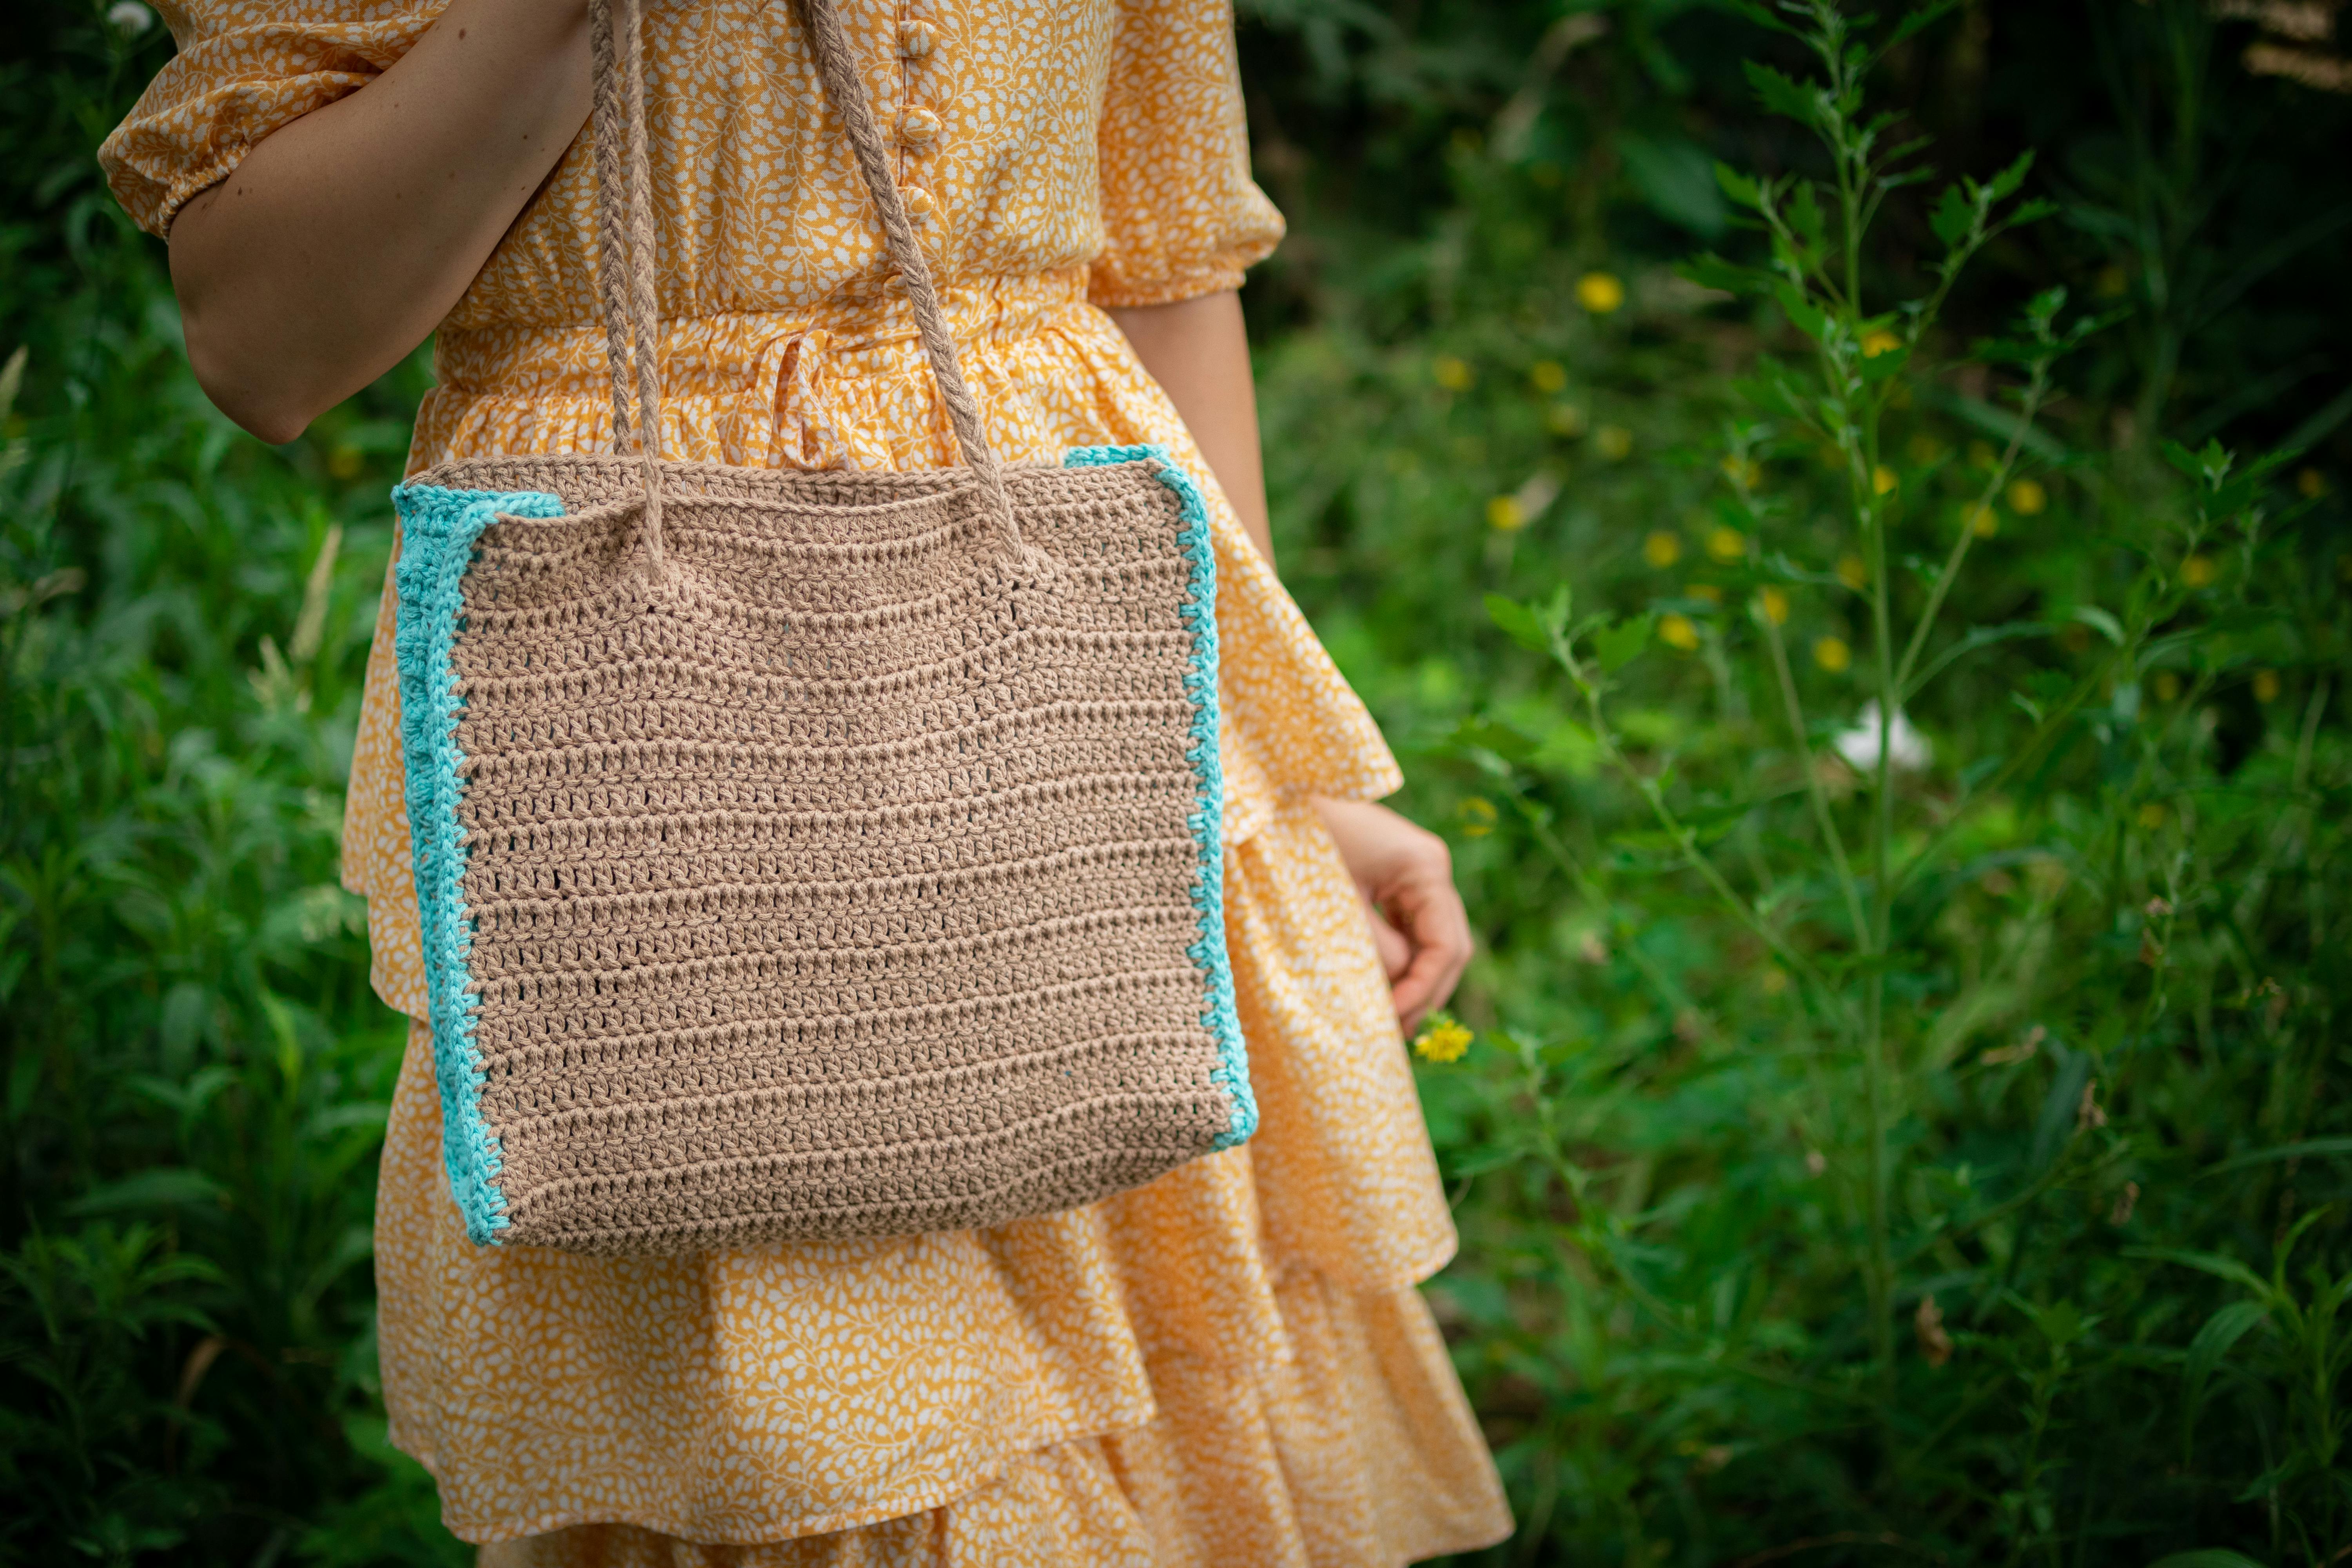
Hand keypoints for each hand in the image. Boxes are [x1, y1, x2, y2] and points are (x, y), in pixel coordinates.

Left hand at [1310, 797, 1471, 1033]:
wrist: (1266, 798)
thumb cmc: (1294, 843)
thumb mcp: (1336, 905)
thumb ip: (1375, 951)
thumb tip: (1399, 991)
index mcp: (1424, 866)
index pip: (1446, 945)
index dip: (1423, 990)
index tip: (1392, 1020)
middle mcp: (1429, 866)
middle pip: (1449, 946)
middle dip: (1425, 991)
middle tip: (1393, 1033)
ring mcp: (1414, 871)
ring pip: (1431, 940)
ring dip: (1413, 979)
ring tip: (1387, 1020)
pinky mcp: (1394, 877)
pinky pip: (1409, 927)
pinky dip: (1399, 958)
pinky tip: (1381, 988)